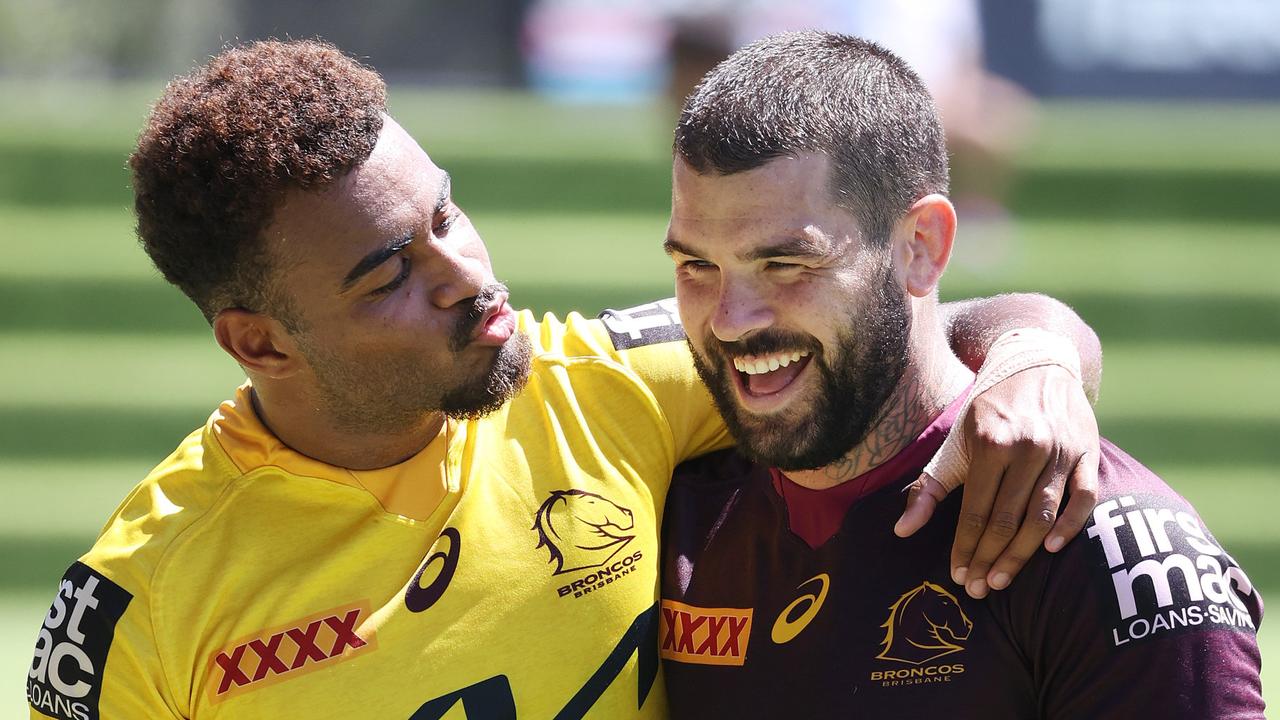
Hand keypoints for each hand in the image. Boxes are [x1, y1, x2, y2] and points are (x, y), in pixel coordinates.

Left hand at [894, 365, 1099, 598]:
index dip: (965, 547)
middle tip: (978, 588)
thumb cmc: (988, 414)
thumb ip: (929, 488)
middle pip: (1008, 519)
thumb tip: (901, 531)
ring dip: (1022, 554)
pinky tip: (1050, 549)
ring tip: (1001, 579)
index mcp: (989, 442)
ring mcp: (1061, 450)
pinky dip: (1069, 525)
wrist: (1035, 366)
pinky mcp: (1088, 451)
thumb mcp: (954, 444)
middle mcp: (1026, 447)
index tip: (958, 576)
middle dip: (989, 559)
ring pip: (1042, 514)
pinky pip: (1084, 497)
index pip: (976, 510)